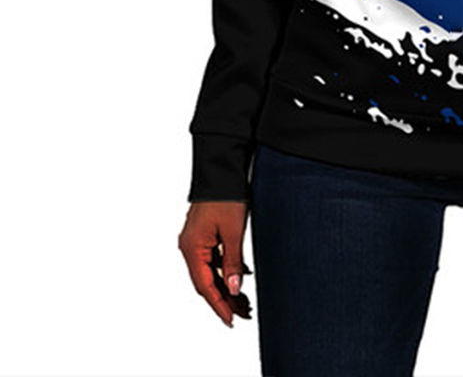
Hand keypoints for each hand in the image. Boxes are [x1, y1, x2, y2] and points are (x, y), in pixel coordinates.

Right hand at [178, 201, 251, 326]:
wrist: (221, 171)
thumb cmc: (226, 197)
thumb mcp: (233, 231)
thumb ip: (233, 262)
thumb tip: (234, 289)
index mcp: (192, 248)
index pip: (205, 286)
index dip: (218, 305)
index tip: (230, 320)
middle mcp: (189, 247)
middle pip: (205, 281)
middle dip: (223, 299)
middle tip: (242, 313)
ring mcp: (195, 241)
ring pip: (209, 271)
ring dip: (225, 285)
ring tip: (243, 300)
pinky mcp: (203, 234)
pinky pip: (212, 259)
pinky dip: (225, 269)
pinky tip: (240, 275)